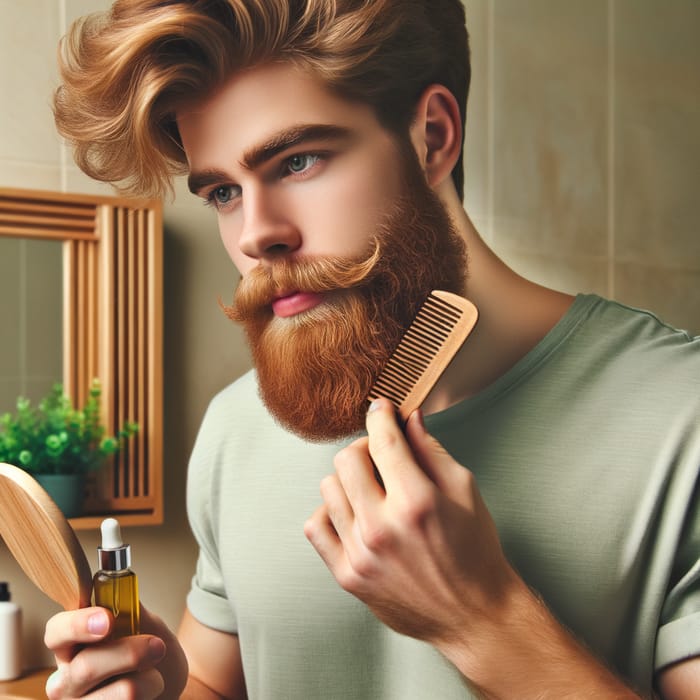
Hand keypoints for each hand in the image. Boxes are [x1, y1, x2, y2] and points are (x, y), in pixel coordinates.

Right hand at [44, 604, 187, 698]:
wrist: (168, 684)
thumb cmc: (152, 653)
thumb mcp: (147, 624)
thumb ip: (130, 608)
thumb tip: (119, 584)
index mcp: (73, 644)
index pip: (56, 631)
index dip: (77, 625)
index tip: (107, 620)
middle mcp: (65, 678)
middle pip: (86, 667)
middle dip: (131, 653)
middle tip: (157, 646)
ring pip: (119, 692)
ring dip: (150, 678)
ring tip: (156, 675)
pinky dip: (151, 694)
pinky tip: (150, 694)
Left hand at [305, 398, 644, 697]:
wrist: (474, 613)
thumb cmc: (475, 551)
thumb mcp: (464, 491)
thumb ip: (431, 450)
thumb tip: (408, 417)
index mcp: (417, 501)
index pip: (383, 439)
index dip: (380, 416)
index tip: (380, 409)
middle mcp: (382, 527)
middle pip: (347, 459)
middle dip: (364, 447)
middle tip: (380, 454)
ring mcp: (360, 554)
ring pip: (328, 488)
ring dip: (348, 479)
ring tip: (370, 488)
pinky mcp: (347, 575)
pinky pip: (316, 526)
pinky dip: (331, 511)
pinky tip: (352, 512)